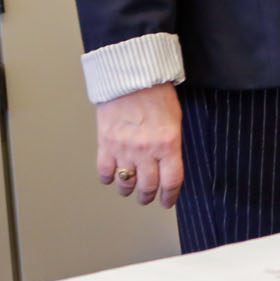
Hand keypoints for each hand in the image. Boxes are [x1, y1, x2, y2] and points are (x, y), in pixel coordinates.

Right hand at [96, 83, 183, 208]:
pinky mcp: (106, 144)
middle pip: (147, 186)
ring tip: (129, 189)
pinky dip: (108, 178)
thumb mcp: (174, 120)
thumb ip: (170, 145)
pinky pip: (105, 172)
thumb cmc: (156, 94)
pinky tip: (111, 176)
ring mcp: (125, 149)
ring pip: (125, 183)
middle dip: (147, 196)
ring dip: (128, 190)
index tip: (167, 202)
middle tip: (146, 197)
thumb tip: (167, 164)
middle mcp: (147, 151)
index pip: (171, 181)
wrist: (131, 78)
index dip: (169, 196)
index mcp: (168, 144)